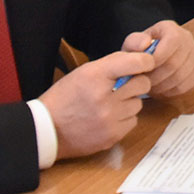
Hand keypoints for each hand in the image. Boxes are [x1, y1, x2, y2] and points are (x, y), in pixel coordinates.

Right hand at [38, 47, 153, 158]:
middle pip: (143, 83)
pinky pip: (133, 121)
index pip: (134, 62)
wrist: (47, 130)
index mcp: (95, 76)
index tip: (147, 63)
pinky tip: (108, 118)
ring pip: (138, 103)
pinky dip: (124, 119)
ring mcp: (109, 118)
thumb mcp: (84, 72)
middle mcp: (104, 97)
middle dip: (136, 83)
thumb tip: (140, 58)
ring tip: (109, 104)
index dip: (145, 61)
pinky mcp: (112, 135)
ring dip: (128, 102)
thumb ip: (112, 64)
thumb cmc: (65, 98)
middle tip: (123, 86)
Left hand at [123, 21, 193, 98]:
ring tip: (151, 87)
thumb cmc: (142, 52)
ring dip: (163, 87)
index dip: (158, 58)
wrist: (152, 57)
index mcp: (172, 29)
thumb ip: (134, 42)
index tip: (144, 70)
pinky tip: (161, 90)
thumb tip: (145, 43)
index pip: (173, 41)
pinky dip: (172, 92)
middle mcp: (188, 39)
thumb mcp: (132, 44)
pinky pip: (188, 86)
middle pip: (176, 63)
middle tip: (144, 83)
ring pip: (182, 77)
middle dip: (156, 77)